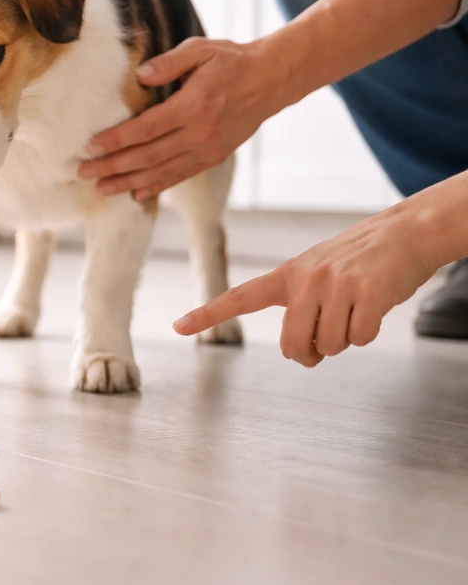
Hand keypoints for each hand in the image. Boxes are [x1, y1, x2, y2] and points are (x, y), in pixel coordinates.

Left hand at [77, 37, 292, 198]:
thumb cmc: (231, 60)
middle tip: (83, 173)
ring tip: (101, 189)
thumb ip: (169, 62)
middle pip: (148, 156)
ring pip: (161, 172)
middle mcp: (199, 133)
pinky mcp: (213, 158)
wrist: (270, 80)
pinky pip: (180, 176)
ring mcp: (207, 149)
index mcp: (193, 106)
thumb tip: (140, 76)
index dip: (115, 141)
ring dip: (129, 183)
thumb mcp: (201, 49)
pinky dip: (157, 187)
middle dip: (113, 166)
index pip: (145, 129)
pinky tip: (135, 195)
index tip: (90, 147)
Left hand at [172, 206, 438, 366]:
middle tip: (324, 344)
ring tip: (355, 310)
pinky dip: (368, 333)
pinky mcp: (368, 292)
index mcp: (287, 274)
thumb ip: (301, 308)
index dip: (207, 314)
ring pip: (330, 346)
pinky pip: (360, 339)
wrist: (407, 231)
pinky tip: (374, 308)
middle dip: (309, 354)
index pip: (239, 297)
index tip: (178, 327)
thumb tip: (304, 354)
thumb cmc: (361, 260)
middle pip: (292, 344)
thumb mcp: (318, 272)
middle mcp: (306, 278)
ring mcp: (336, 284)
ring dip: (344, 340)